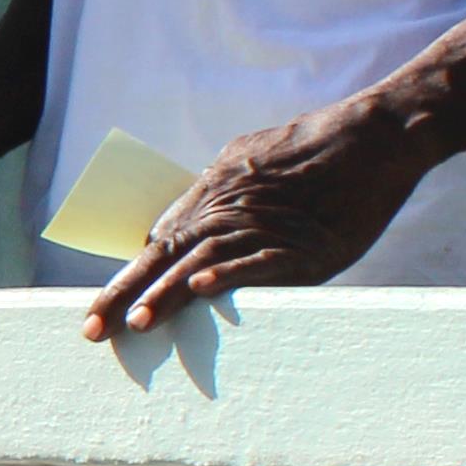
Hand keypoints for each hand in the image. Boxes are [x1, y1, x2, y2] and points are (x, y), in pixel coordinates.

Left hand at [78, 104, 428, 342]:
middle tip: (92, 329)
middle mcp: (228, 208)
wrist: (372, 135)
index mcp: (213, 191)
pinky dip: (230, 275)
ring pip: (203, 263)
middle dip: (125, 294)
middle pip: (165, 255)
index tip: (104, 309)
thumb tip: (180, 221)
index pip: (159, 241)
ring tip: (137, 324)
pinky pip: (259, 261)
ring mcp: (264, 226)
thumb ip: (216, 190)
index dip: (130, 277)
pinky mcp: (302, 243)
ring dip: (167, 295)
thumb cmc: (315, 147)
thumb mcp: (249, 158)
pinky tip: (201, 292)